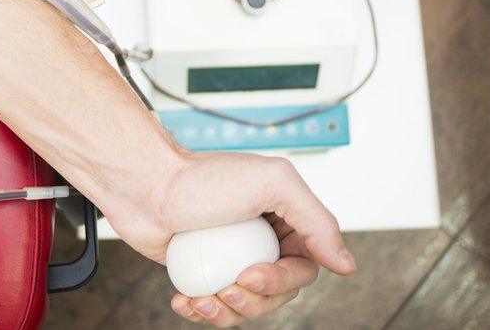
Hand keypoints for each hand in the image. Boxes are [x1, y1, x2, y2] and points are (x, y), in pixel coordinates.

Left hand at [101, 151, 355, 326]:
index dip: (282, 279)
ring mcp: (230, 258)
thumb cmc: (200, 178)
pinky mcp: (201, 272)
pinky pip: (213, 305)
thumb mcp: (272, 183)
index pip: (305, 267)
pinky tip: (186, 300)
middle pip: (278, 293)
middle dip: (254, 299)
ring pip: (246, 305)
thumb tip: (346, 263)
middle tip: (228, 285)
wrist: (143, 184)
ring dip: (227, 311)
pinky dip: (202, 310)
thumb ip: (317, 221)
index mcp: (285, 218)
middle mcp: (261, 239)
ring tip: (203, 298)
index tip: (252, 273)